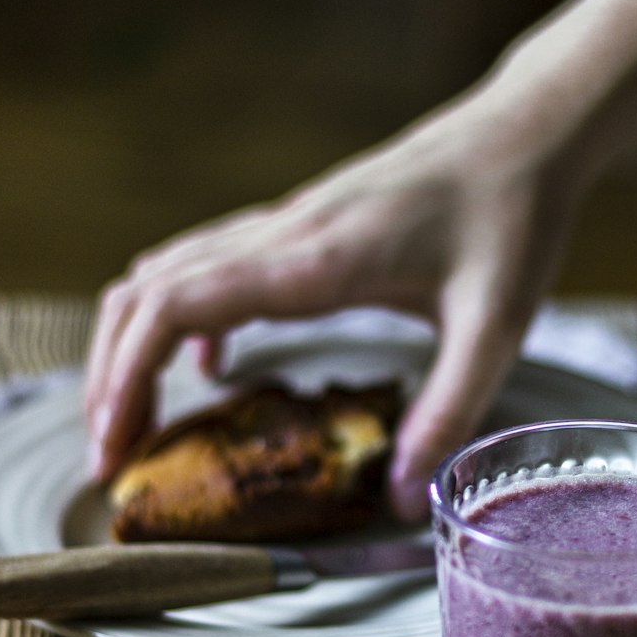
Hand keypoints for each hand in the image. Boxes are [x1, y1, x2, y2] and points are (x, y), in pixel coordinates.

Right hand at [85, 76, 583, 519]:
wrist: (523, 136)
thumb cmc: (511, 221)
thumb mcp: (495, 329)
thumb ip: (447, 414)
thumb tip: (404, 500)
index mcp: (316, 260)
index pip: (178, 305)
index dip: (128, 376)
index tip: (117, 447)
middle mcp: (283, 234)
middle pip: (147, 292)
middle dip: (114, 376)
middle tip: (115, 456)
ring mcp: (285, 223)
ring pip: (167, 273)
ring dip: (135, 342)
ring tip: (138, 420)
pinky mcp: (300, 224)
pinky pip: (211, 265)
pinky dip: (182, 316)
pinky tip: (210, 366)